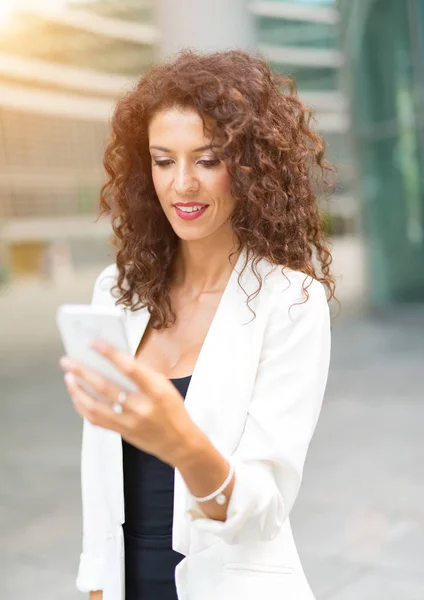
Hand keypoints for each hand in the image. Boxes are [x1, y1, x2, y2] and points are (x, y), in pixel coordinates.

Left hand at [59, 340, 199, 466]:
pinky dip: (83, 406)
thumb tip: (113, 359)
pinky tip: (77, 395)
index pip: (130, 368)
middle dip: (83, 372)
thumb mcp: (165, 386)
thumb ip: (142, 374)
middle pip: (106, 387)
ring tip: (68, 377)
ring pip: (95, 406)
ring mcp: (130, 422)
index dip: (110, 354)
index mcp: (157, 391)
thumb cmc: (172, 409)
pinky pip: (95, 419)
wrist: (179, 442)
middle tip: (68, 361)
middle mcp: (142, 407)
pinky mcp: (121, 433)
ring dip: (78, 390)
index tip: (94, 343)